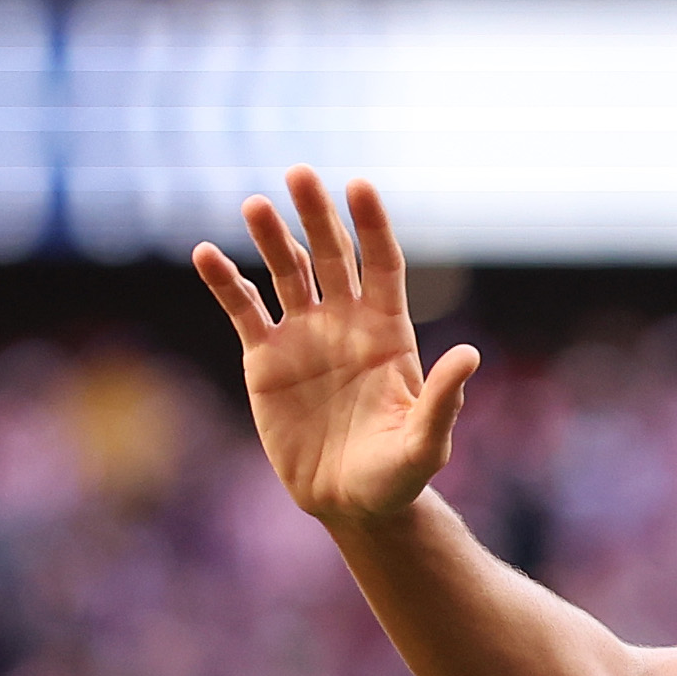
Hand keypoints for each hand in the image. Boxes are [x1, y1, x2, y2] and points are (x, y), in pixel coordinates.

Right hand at [193, 167, 479, 525]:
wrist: (351, 503)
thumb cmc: (398, 475)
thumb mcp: (426, 442)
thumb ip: (444, 399)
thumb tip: (470, 354)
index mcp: (389, 333)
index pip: (383, 265)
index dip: (372, 226)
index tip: (359, 185)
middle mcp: (346, 323)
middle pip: (331, 256)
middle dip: (317, 216)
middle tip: (300, 173)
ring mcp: (304, 336)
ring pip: (285, 273)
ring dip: (270, 238)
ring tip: (255, 206)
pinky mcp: (265, 359)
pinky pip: (243, 310)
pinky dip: (225, 282)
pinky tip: (206, 254)